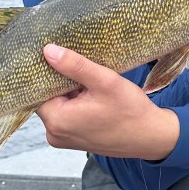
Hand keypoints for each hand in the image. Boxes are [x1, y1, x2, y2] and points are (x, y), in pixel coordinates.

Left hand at [37, 45, 179, 160]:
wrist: (151, 137)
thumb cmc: (130, 111)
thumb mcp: (104, 81)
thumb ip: (75, 65)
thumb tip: (48, 51)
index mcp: (57, 121)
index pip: (37, 89)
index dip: (46, 71)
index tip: (55, 55)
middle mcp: (55, 134)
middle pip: (46, 97)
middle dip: (60, 80)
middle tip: (78, 64)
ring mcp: (64, 138)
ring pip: (58, 104)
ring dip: (69, 90)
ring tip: (88, 79)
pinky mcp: (74, 139)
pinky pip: (66, 114)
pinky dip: (75, 101)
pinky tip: (91, 93)